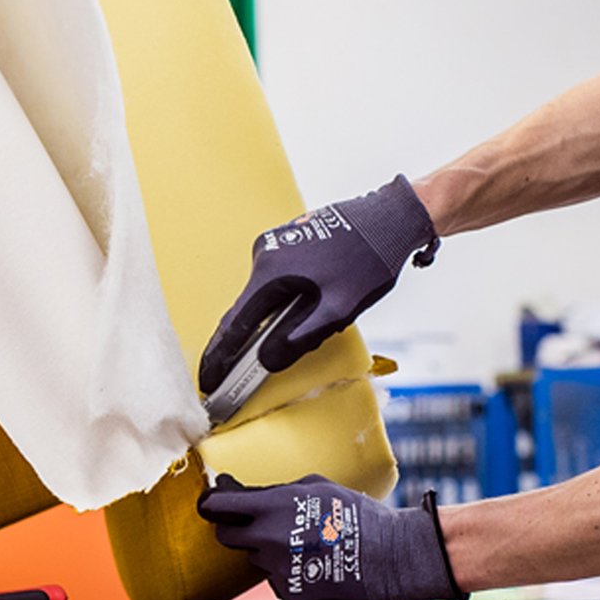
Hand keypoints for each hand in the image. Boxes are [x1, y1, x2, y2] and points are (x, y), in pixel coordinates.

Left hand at [197, 473, 464, 599]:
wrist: (391, 557)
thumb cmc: (357, 516)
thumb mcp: (316, 487)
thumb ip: (274, 491)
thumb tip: (237, 490)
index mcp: (273, 506)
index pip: (217, 506)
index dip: (210, 503)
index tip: (210, 503)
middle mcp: (268, 539)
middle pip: (225, 535)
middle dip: (235, 527)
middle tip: (255, 524)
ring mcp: (276, 569)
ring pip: (254, 557)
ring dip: (267, 549)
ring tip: (303, 543)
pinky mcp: (288, 593)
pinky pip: (274, 578)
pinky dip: (286, 571)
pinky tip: (312, 563)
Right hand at [198, 176, 438, 396]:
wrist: (391, 217)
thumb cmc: (369, 259)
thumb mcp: (338, 309)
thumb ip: (300, 338)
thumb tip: (267, 360)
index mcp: (272, 272)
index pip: (235, 324)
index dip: (220, 357)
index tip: (208, 381)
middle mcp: (265, 254)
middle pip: (245, 310)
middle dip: (238, 346)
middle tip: (227, 377)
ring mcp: (274, 244)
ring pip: (263, 297)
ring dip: (266, 323)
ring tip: (274, 349)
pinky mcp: (287, 241)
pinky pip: (274, 282)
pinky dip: (278, 304)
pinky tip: (296, 316)